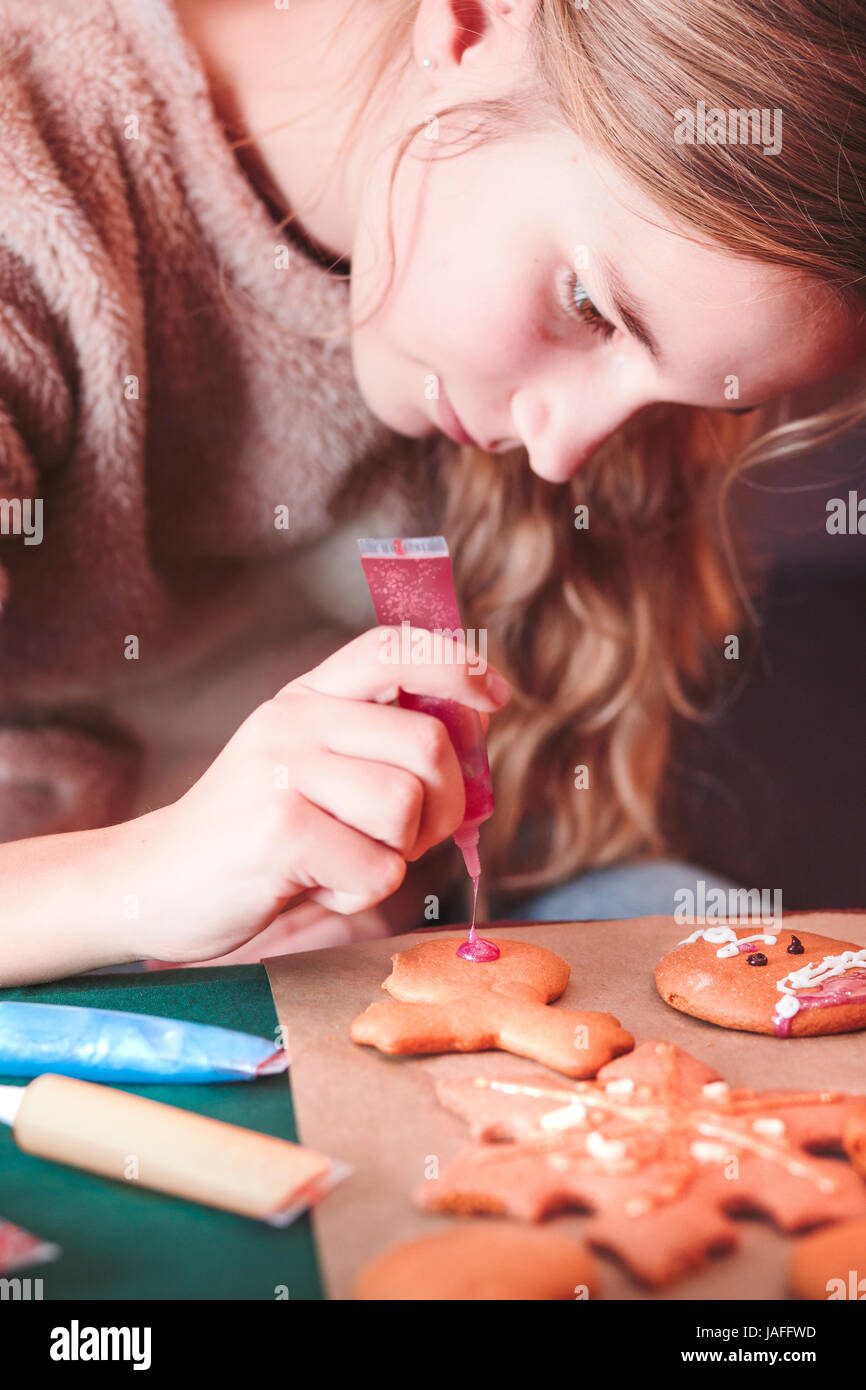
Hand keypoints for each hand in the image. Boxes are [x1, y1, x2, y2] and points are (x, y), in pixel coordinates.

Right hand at [133, 626, 508, 963]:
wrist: (154, 883)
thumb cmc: (252, 835)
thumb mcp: (307, 767)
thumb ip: (375, 746)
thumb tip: (473, 737)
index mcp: (307, 697)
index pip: (393, 647)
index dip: (457, 664)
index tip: (494, 698)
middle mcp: (295, 720)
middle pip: (428, 743)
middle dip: (444, 805)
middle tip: (408, 837)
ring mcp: (285, 770)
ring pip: (409, 808)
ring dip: (397, 854)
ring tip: (345, 859)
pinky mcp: (281, 831)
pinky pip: (378, 868)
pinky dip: (359, 891)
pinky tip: (313, 883)